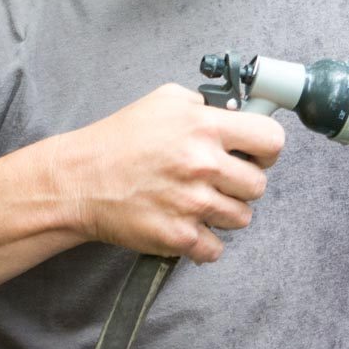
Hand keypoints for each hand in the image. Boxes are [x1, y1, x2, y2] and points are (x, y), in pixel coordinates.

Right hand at [52, 84, 285, 262]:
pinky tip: (187, 223)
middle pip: (259, 184)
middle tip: (219, 179)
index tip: (255, 152)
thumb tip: (239, 112)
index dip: (266, 148)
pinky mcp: (177, 236)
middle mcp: (202, 165)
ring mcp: (191, 203)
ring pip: (242, 217)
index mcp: (205, 127)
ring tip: (199, 200)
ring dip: (224, 212)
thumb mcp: (167, 100)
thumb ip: (208, 104)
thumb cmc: (119, 140)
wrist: (77, 181)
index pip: (271, 140)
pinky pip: (215, 248)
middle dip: (242, 183)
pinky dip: (204, 242)